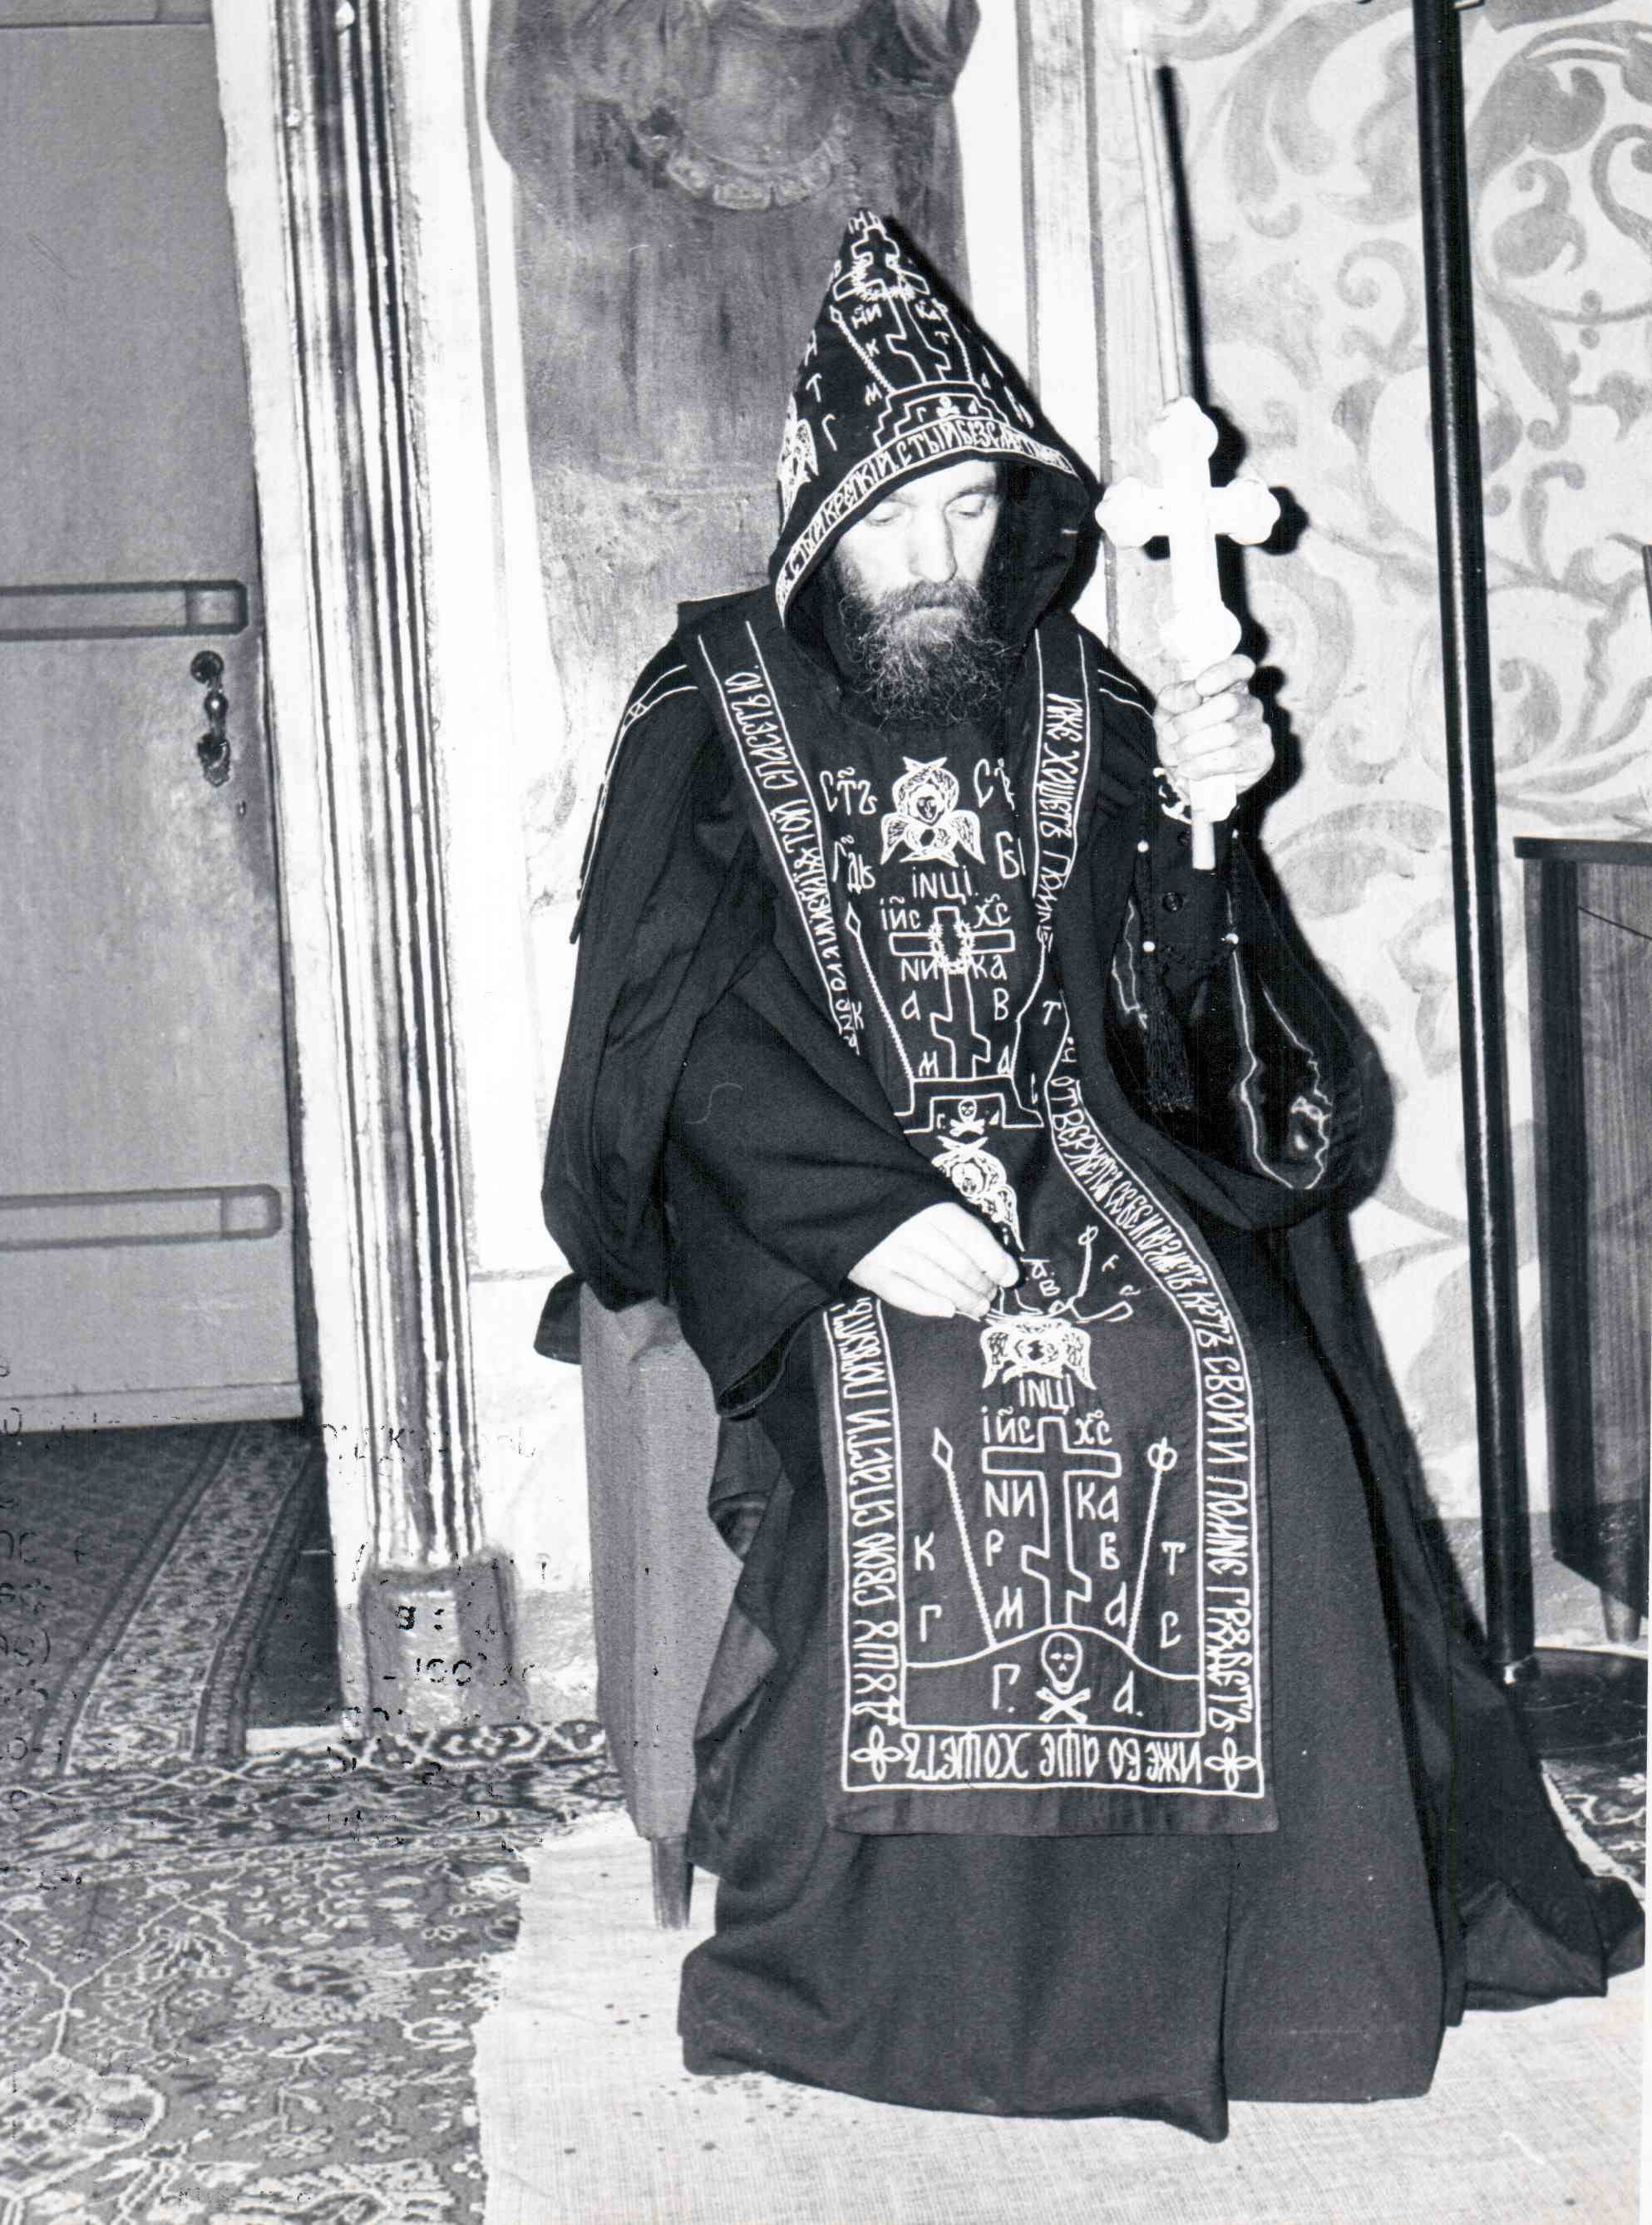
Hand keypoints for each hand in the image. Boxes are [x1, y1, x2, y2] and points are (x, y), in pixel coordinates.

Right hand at [849, 1202, 1018, 1320]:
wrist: (842, 1200)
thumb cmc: (900, 1203)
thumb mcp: (931, 1202)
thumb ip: (964, 1228)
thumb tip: (1005, 1268)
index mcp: (932, 1205)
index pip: (973, 1237)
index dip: (996, 1261)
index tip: (1010, 1278)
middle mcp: (912, 1227)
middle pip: (958, 1264)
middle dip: (981, 1286)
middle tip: (989, 1297)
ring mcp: (889, 1250)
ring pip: (936, 1282)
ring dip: (963, 1300)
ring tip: (976, 1309)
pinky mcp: (869, 1271)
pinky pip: (902, 1294)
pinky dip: (927, 1305)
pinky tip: (947, 1311)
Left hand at [1153, 655, 1273, 801]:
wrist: (1186, 776)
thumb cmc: (1181, 738)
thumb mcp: (1167, 713)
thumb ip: (1174, 697)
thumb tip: (1191, 693)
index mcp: (1229, 685)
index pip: (1240, 666)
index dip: (1222, 674)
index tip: (1201, 687)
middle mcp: (1249, 704)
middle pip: (1228, 703)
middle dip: (1190, 722)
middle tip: (1170, 735)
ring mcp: (1259, 730)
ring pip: (1227, 733)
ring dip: (1191, 747)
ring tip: (1177, 755)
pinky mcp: (1261, 757)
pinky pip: (1230, 759)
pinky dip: (1200, 765)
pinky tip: (1188, 769)